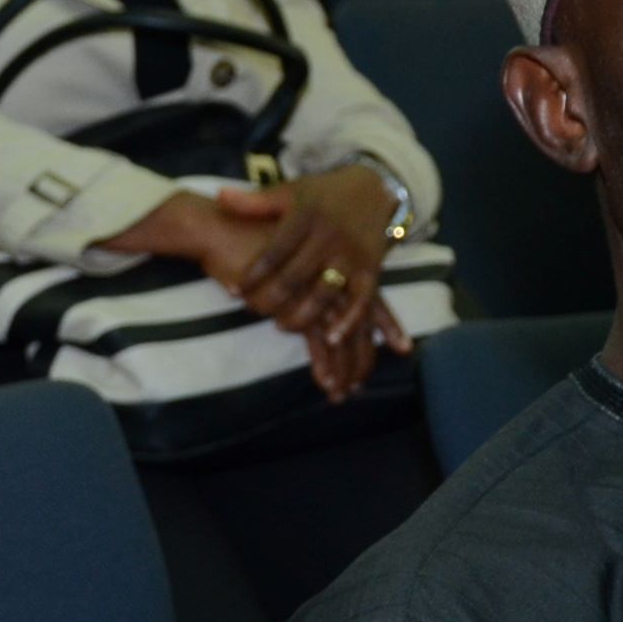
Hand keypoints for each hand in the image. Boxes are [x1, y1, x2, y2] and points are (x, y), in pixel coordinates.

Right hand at [99, 182, 413, 402]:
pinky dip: (322, 363)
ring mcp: (314, 287)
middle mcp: (333, 275)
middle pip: (360, 324)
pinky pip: (315, 338)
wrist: (221, 227)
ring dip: (343, 368)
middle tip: (360, 385)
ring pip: (341, 336)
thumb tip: (319, 302)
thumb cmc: (253, 238)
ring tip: (341, 394)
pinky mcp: (293, 301)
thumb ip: (306, 275)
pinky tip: (326, 383)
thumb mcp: (288, 253)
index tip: (401, 349)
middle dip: (362, 358)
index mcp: (337, 262)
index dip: (387, 326)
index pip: (371, 300)